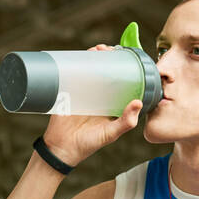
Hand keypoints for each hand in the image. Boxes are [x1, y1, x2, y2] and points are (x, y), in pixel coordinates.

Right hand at [42, 44, 142, 166]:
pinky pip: (75, 73)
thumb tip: (138, 102)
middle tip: (110, 49)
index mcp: (112, 105)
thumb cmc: (88, 144)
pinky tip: (83, 54)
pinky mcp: (70, 91)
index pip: (123, 82)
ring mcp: (85, 93)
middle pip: (107, 71)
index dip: (126, 69)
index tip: (127, 58)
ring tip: (98, 49)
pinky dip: (79, 61)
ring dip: (95, 56)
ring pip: (92, 69)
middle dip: (109, 57)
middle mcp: (100, 97)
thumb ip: (125, 122)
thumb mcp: (110, 134)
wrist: (60, 148)